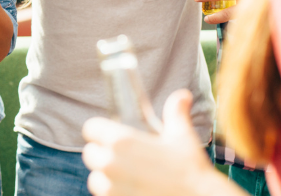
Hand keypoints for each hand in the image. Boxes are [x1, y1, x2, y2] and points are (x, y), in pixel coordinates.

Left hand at [82, 90, 236, 195]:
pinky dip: (113, 193)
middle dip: (102, 154)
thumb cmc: (190, 169)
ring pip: (95, 178)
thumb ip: (176, 112)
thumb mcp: (182, 136)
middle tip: (121, 157)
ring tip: (125, 176)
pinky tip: (129, 189)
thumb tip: (183, 95)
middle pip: (90, 154)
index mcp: (121, 141)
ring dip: (105, 177)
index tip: (107, 134)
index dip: (98, 130)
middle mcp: (110, 164)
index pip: (90, 128)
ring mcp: (110, 188)